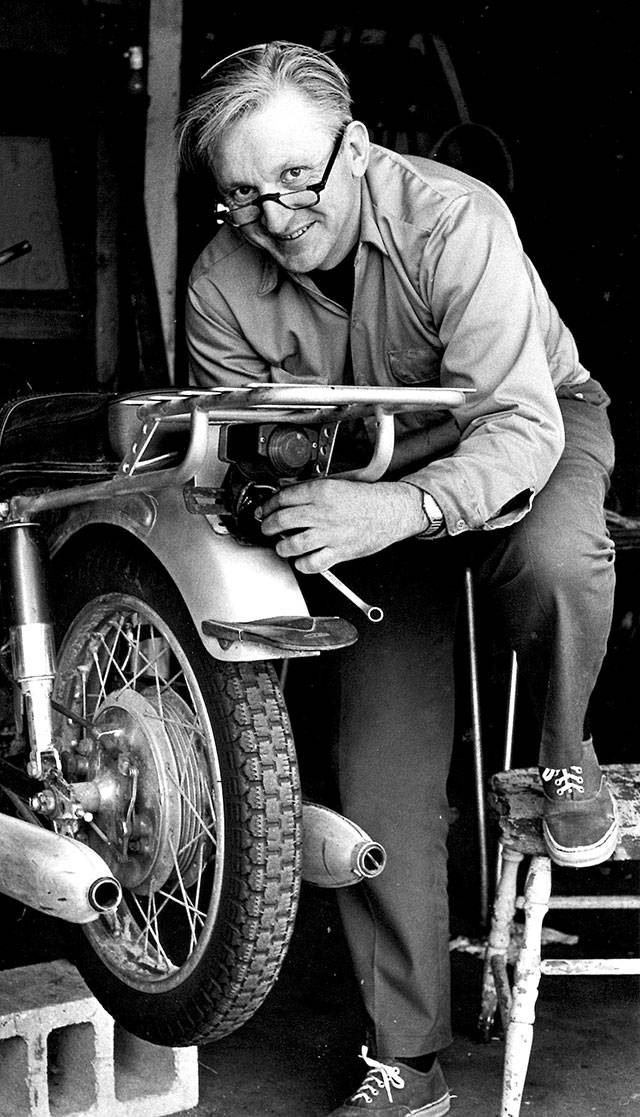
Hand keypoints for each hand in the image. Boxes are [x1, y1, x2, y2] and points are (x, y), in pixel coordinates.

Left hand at [259, 479, 426, 572]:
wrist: (391, 511)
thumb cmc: (368, 499)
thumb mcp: (338, 484)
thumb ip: (313, 491)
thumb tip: (290, 496)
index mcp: (322, 491)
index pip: (284, 497)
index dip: (269, 504)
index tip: (265, 509)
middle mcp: (322, 513)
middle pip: (282, 520)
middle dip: (268, 525)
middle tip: (266, 527)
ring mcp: (329, 534)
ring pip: (293, 544)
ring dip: (281, 546)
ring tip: (281, 545)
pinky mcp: (338, 552)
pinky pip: (312, 563)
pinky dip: (302, 564)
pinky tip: (301, 561)